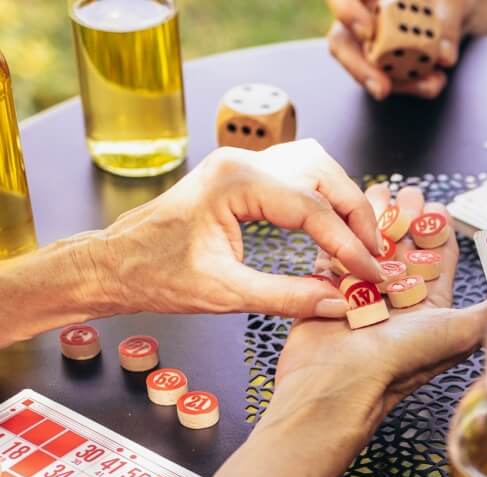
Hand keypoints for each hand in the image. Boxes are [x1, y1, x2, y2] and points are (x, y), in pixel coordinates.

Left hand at [91, 141, 387, 319]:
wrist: (113, 265)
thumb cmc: (154, 276)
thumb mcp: (225, 294)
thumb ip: (288, 297)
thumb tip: (339, 303)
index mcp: (235, 181)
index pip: (312, 208)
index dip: (349, 245)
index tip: (371, 275)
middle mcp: (241, 162)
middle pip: (323, 173)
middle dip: (356, 215)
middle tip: (373, 257)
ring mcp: (241, 164)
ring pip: (315, 166)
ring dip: (343, 202)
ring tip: (358, 244)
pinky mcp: (241, 177)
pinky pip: (297, 177)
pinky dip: (323, 200)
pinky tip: (331, 233)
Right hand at [270, 184, 486, 432]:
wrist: (342, 382)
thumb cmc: (403, 361)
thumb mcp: (459, 334)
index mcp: (431, 310)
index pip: (440, 260)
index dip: (439, 232)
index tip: (436, 206)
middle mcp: (398, 303)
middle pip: (404, 249)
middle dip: (406, 218)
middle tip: (406, 194)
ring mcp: (363, 297)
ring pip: (371, 247)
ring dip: (374, 220)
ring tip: (377, 194)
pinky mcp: (330, 293)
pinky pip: (337, 256)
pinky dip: (341, 233)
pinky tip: (344, 212)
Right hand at [327, 0, 461, 99]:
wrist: (461, 11)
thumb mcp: (455, 1)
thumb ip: (448, 22)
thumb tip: (444, 56)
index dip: (347, 12)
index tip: (368, 33)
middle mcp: (361, 12)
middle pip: (342, 41)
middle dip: (360, 68)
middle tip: (382, 89)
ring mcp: (370, 41)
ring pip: (368, 68)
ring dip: (398, 83)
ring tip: (432, 84)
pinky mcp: (386, 65)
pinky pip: (391, 80)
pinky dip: (412, 85)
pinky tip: (434, 83)